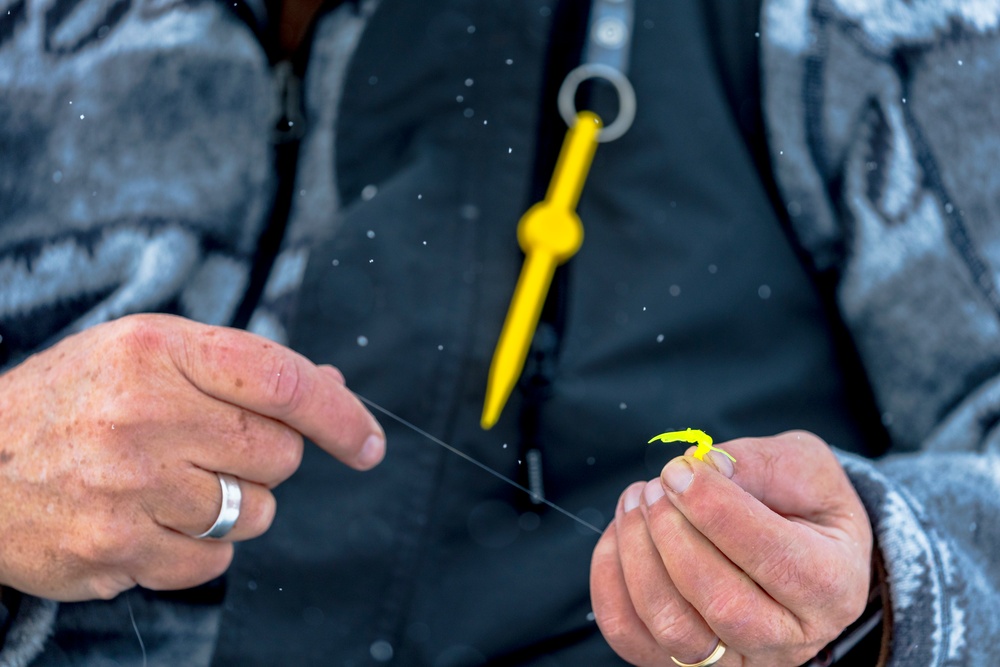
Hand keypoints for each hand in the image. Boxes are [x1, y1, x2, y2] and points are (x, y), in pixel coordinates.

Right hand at [0, 314, 383, 601]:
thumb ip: (239, 367)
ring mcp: (128, 487)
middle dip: (266, 458)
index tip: (368, 443)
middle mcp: (143, 414)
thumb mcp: (146, 352)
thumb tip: (332, 388)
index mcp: (156, 350)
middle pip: (279, 454)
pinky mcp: (115, 550)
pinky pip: (213, 564)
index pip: (282, 381)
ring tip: (171, 483)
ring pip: (255, 514)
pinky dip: (199, 549)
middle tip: (212, 448)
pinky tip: (152, 520)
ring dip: (234, 506)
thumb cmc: (75, 401)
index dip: (340, 414)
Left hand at [591, 432, 871, 665]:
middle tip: (656, 486)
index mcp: (832, 584)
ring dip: (637, 557)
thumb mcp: (803, 465)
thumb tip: (698, 467)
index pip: (772, 558)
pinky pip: (632, 638)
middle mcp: (790, 637)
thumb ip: (756, 462)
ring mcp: (737, 658)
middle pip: (720, 604)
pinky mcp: (688, 660)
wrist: (804, 546)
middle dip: (672, 534)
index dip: (715, 510)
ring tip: (636, 502)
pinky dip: (611, 584)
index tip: (679, 471)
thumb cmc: (803, 502)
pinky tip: (619, 536)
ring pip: (672, 628)